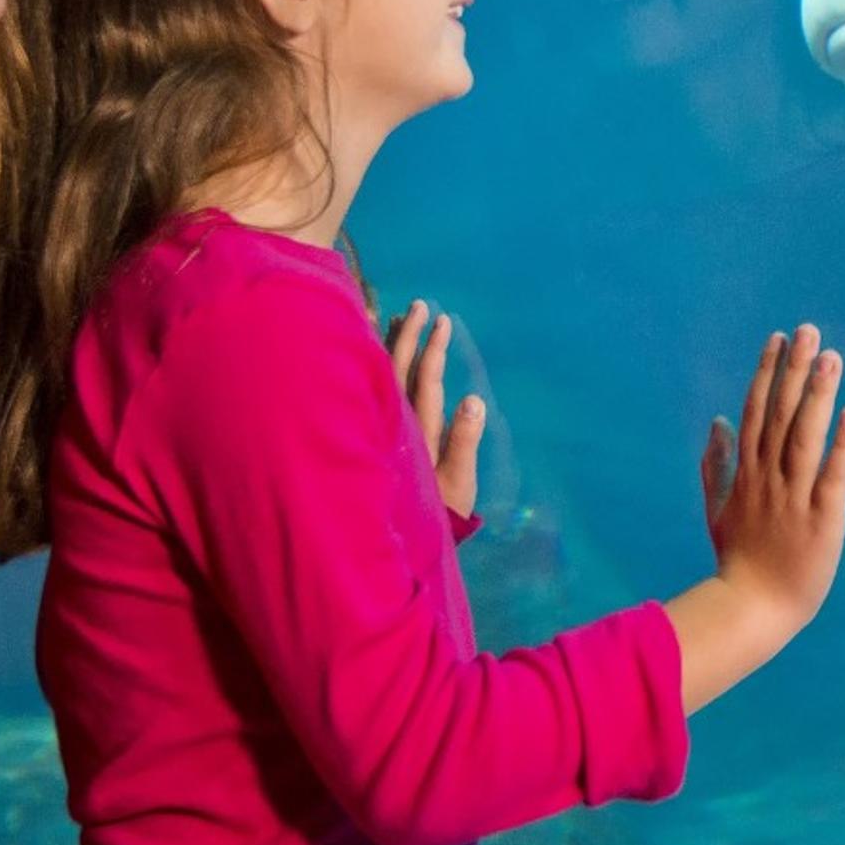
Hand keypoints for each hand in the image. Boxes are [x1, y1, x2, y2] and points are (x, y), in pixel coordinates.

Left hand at [386, 300, 487, 520]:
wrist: (406, 540)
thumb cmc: (440, 513)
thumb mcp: (458, 482)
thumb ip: (464, 441)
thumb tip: (473, 398)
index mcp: (419, 432)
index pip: (425, 379)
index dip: (434, 348)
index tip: (443, 318)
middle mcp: (397, 425)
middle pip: (398, 370)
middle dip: (409, 335)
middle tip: (419, 304)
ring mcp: (384, 429)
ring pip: (381, 377)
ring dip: (389, 346)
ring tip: (396, 317)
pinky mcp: (378, 436)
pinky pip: (372, 392)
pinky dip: (372, 368)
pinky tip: (371, 352)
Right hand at [697, 322, 844, 626]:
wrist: (753, 607)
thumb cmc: (739, 560)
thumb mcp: (716, 508)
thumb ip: (714, 464)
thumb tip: (716, 421)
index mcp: (746, 473)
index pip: (755, 412)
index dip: (767, 373)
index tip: (778, 339)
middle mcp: (767, 477)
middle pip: (779, 414)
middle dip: (794, 370)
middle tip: (808, 330)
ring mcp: (793, 496)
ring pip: (804, 436)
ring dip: (817, 395)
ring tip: (832, 358)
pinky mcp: (821, 517)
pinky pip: (832, 474)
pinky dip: (842, 444)